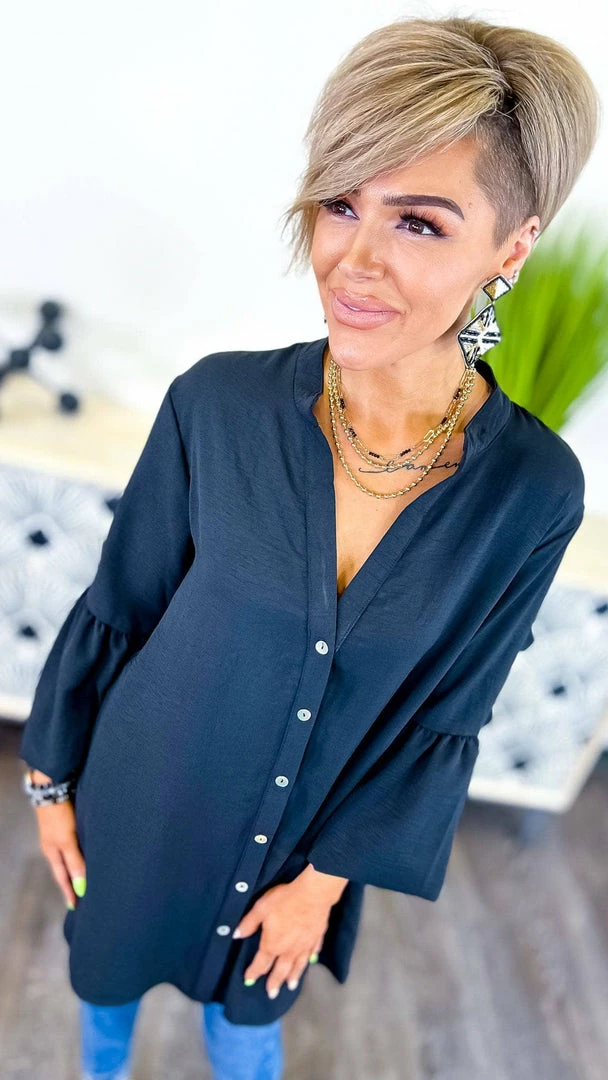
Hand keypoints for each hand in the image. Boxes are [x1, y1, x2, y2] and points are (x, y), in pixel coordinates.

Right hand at [34, 798, 86, 909]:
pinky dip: (80, 855)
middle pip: (65, 869)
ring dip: (78, 868)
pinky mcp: (66, 825)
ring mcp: (59, 836)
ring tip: (88, 879)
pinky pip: (74, 846)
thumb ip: (75, 861)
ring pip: (70, 857)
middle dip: (73, 883)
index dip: (69, 892)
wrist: (53, 788)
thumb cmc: (59, 816)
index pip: (63, 878)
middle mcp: (55, 847)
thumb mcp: (67, 840)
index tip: (75, 907)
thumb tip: (81, 885)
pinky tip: (87, 855)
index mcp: (53, 853)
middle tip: (83, 897)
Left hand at [232, 864, 347, 998]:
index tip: (249, 981)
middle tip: (272, 994)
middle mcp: (289, 950)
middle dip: (274, 982)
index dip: (253, 972)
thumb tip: (236, 935)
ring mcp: (305, 945)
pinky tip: (312, 961)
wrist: (313, 895)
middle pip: (280, 970)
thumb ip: (249, 923)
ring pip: (298, 965)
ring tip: (291, 986)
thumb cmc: (284, 900)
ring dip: (294, 976)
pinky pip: (312, 951)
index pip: (261, 963)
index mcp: (273, 945)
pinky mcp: (317, 937)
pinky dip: (311, 958)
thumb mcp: (261, 909)